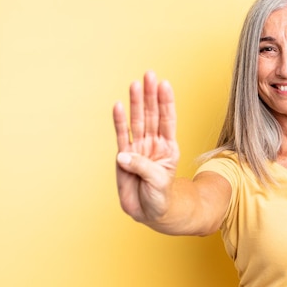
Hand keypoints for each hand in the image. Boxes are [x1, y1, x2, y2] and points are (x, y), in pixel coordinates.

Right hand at [113, 71, 179, 222]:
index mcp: (168, 147)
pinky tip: (118, 105)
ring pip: (137, 121)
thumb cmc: (161, 197)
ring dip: (136, 102)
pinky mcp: (124, 158)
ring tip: (135, 83)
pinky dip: (119, 121)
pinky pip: (121, 136)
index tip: (164, 84)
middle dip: (150, 95)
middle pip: (152, 115)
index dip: (166, 102)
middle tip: (149, 74)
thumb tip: (123, 155)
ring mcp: (139, 148)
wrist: (151, 213)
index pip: (168, 119)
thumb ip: (143, 167)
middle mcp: (153, 144)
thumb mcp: (159, 183)